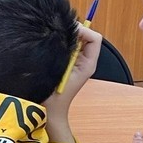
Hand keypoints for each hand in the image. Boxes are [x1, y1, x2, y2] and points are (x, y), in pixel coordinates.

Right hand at [42, 23, 102, 142]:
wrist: (48, 111)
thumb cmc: (53, 96)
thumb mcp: (60, 71)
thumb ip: (67, 51)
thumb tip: (67, 32)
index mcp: (88, 63)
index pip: (94, 38)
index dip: (82, 31)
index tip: (66, 32)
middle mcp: (85, 60)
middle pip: (86, 35)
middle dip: (73, 30)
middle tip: (56, 32)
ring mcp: (77, 61)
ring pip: (76, 38)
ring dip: (65, 36)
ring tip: (52, 38)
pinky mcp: (67, 61)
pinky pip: (68, 44)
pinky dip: (60, 40)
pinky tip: (50, 43)